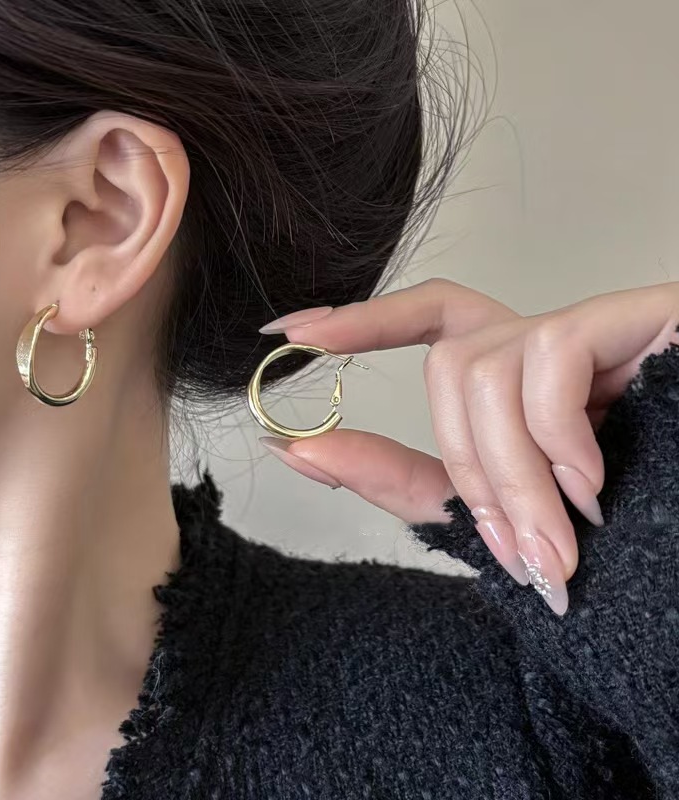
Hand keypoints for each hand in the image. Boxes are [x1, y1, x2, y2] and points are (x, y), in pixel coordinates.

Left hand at [257, 278, 678, 614]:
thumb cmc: (619, 539)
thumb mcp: (488, 512)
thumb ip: (396, 478)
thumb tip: (295, 449)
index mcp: (516, 379)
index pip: (431, 318)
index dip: (362, 318)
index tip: (287, 330)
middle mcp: (546, 342)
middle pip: (451, 368)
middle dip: (472, 469)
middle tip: (523, 550)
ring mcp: (592, 327)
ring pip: (486, 371)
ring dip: (514, 474)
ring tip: (563, 537)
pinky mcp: (639, 315)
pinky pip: (548, 358)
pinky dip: (557, 436)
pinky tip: (595, 480)